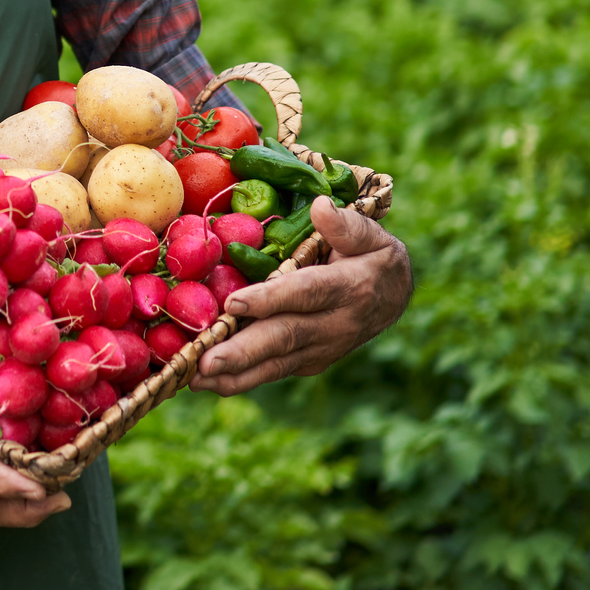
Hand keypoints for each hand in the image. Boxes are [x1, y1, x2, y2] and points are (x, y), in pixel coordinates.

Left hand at [193, 194, 411, 394]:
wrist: (395, 297)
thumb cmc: (373, 257)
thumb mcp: (371, 235)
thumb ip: (345, 224)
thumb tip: (319, 206)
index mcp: (348, 288)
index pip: (305, 293)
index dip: (270, 299)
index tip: (234, 304)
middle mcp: (335, 325)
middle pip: (284, 337)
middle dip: (243, 351)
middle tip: (205, 361)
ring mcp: (321, 349)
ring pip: (275, 363)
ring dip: (233, 373)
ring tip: (194, 378)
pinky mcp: (308, 361)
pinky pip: (272, 371)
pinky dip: (239, 379)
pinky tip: (205, 382)